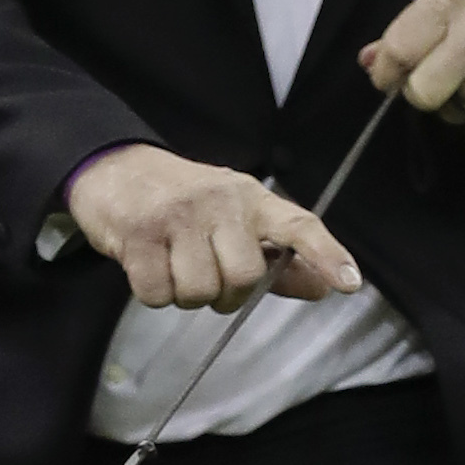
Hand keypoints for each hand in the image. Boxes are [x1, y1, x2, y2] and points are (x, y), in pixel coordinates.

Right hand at [64, 143, 360, 311]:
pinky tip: (149, 267)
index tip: (349, 283)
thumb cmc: (183, 203)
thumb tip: (321, 290)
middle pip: (244, 277)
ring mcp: (178, 216)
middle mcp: (220, 202)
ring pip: (200, 291)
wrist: (115, 169)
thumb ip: (277, 259)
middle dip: (227, 293)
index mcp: (251, 199)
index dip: (326, 254)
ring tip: (174, 267)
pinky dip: (154, 294)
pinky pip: (159, 295)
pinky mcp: (139, 235)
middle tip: (208, 275)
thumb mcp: (234, 220)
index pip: (297, 225)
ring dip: (186, 295)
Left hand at [359, 0, 464, 135]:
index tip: (393, 79)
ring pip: (454, 115)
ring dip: (464, 105)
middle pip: (421, 94)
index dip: (388, 75)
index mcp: (452, 0)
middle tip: (445, 81)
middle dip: (427, 95)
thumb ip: (412, 30)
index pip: (397, 51)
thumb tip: (368, 61)